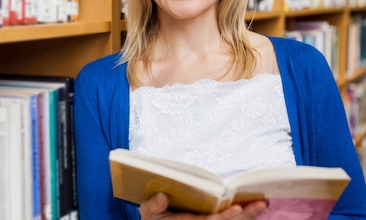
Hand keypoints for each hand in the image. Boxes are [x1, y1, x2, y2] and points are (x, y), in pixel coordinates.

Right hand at [139, 193, 267, 219]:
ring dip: (250, 214)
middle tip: (262, 204)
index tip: (237, 208)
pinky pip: (233, 219)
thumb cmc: (154, 218)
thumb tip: (162, 196)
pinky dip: (246, 214)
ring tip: (264, 204)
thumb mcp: (148, 214)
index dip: (225, 216)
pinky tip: (258, 206)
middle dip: (246, 215)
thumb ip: (153, 206)